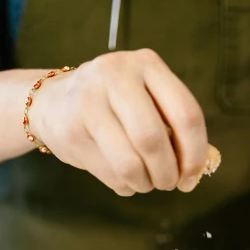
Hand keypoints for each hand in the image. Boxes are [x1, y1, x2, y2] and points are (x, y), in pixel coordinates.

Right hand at [29, 49, 207, 195]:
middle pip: (153, 140)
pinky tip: (124, 178)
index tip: (192, 176)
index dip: (195, 154)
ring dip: (145, 184)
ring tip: (146, 183)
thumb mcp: (147, 100)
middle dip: (167, 173)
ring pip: (129, 163)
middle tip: (168, 183)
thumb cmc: (114, 106)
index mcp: (147, 64)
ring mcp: (88, 102)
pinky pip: (110, 174)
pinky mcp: (71, 131)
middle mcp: (115, 75)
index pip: (185, 114)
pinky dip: (125, 186)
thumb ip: (174, 127)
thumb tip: (197, 170)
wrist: (52, 101)